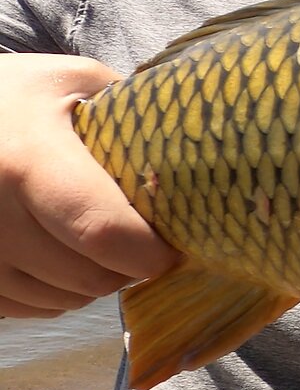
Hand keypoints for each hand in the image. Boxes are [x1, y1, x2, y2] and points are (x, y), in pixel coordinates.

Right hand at [0, 53, 179, 317]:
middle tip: (144, 241)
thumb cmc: (14, 95)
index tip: (176, 245)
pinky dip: (57, 293)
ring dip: (96, 282)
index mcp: (29, 161)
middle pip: (89, 276)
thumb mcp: (74, 82)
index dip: (150, 252)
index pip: (105, 232)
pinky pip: (30, 308)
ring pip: (63, 299)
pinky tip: (63, 255)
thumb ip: (132, 119)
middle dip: (131, 267)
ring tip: (102, 242)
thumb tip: (192, 163)